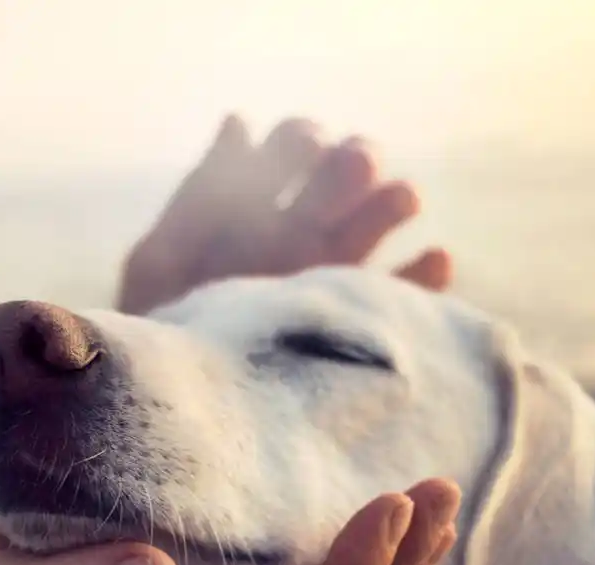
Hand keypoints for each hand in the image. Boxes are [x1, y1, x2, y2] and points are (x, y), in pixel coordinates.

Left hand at [117, 116, 452, 316]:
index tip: (307, 146)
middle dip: (353, 163)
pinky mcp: (358, 327)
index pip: (290, 151)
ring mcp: (330, 280)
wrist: (181, 414)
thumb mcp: (162, 264)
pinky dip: (425, 278)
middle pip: (340, 180)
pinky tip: (435, 258)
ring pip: (374, 227)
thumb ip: (199, 197)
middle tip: (356, 165)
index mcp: (251, 211)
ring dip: (392, 204)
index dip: (301, 141)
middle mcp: (298, 237)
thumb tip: (239, 121)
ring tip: (401, 198)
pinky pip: (403, 298)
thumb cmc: (160, 336)